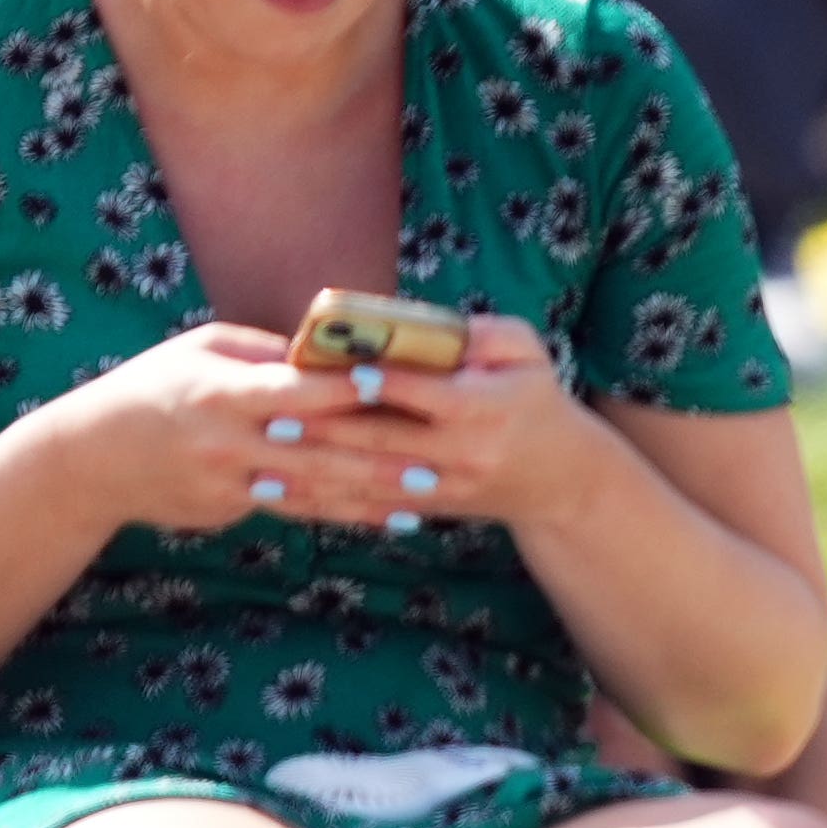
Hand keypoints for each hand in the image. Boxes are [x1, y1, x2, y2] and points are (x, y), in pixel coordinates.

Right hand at [52, 324, 420, 537]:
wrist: (92, 459)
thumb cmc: (154, 388)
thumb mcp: (199, 351)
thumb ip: (264, 352)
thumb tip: (331, 348)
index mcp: (221, 391)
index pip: (290, 389)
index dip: (340, 387)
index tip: (389, 382)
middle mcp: (228, 439)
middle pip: (314, 447)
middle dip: (378, 456)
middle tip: (437, 459)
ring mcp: (231, 480)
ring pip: (315, 488)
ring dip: (375, 495)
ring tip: (428, 495)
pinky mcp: (232, 507)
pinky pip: (299, 510)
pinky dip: (347, 512)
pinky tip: (390, 517)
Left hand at [294, 310, 596, 534]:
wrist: (563, 479)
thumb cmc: (537, 399)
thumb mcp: (529, 353)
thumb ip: (483, 332)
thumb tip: (422, 321)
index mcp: (485, 408)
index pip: (424, 393)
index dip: (378, 381)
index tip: (334, 369)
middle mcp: (463, 452)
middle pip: (383, 438)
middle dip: (326, 427)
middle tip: (271, 414)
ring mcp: (445, 485)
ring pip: (369, 477)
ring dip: (315, 472)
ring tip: (263, 460)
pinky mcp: (429, 505)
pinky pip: (371, 503)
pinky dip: (326, 499)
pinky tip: (285, 492)